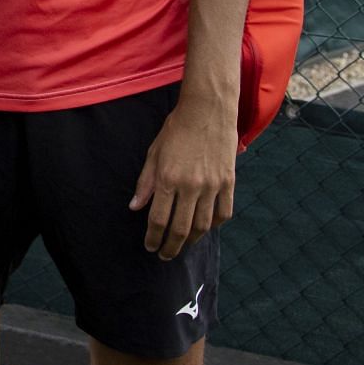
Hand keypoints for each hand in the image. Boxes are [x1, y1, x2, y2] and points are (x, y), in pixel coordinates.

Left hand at [129, 97, 236, 259]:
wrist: (207, 110)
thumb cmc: (176, 128)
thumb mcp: (154, 152)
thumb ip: (145, 182)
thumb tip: (135, 207)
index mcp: (168, 178)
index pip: (158, 219)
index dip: (153, 238)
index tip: (150, 246)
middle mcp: (190, 186)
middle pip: (181, 229)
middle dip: (171, 246)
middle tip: (165, 255)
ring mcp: (212, 185)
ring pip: (203, 226)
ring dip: (192, 241)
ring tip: (183, 245)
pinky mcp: (228, 182)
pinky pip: (223, 213)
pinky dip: (215, 225)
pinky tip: (206, 228)